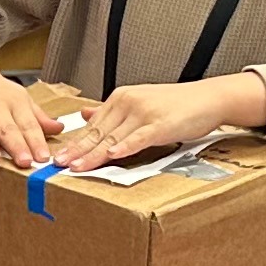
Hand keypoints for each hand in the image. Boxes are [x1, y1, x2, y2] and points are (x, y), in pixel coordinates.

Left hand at [58, 77, 245, 170]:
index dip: (74, 142)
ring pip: (113, 137)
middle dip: (76, 150)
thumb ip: (111, 111)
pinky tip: (111, 155)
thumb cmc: (177, 105)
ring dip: (93, 154)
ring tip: (76, 167)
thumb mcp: (139, 102)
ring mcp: (144, 112)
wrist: (208, 98)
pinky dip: (124, 147)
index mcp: (121, 98)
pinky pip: (138, 138)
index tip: (58, 156)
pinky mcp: (161, 124)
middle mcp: (129, 102)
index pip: (92, 125)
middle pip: (97, 132)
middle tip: (57, 165)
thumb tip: (85, 114)